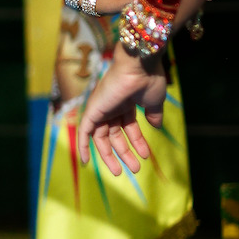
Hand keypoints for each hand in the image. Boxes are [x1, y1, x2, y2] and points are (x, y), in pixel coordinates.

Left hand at [78, 43, 167, 174]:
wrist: (139, 66)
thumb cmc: (148, 80)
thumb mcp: (154, 102)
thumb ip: (154, 115)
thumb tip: (156, 127)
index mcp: (126, 103)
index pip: (128, 128)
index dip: (137, 143)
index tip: (145, 156)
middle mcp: (112, 106)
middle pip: (114, 135)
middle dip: (124, 153)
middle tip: (135, 169)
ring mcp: (101, 108)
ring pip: (102, 137)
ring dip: (111, 156)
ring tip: (122, 172)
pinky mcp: (92, 110)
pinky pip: (84, 132)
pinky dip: (83, 146)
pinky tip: (86, 162)